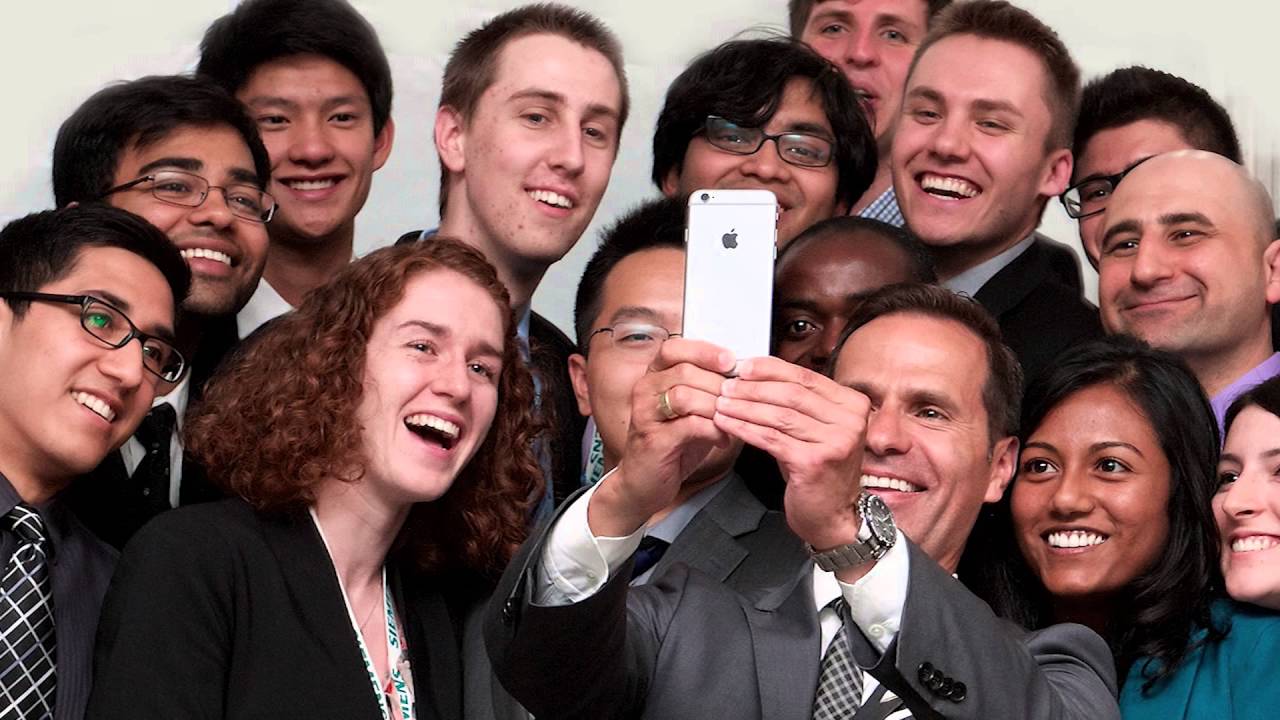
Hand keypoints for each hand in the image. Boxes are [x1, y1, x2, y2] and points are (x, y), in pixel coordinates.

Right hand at [588, 338, 735, 536]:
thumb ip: (708, 389)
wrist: (644, 483)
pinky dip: (713, 430)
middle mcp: (645, 390)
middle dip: (719, 384)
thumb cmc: (673, 444)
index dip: (704, 351)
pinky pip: (689, 425)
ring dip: (716, 407)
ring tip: (732, 419)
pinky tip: (722, 438)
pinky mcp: (653, 440)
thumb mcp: (692, 410)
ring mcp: (645, 415)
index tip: (730, 360)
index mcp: (654, 376)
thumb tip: (743, 374)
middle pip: (685, 371)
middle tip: (740, 399)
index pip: (675, 348)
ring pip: (685, 395)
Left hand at [712, 356, 868, 550]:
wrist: (834, 517)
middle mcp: (850, 421)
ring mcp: (836, 442)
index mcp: (853, 405)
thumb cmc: (819, 470)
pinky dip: (745, 428)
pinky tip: (727, 423)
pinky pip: (771, 438)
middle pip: (791, 394)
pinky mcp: (815, 462)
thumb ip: (799, 403)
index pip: (806, 377)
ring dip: (745, 407)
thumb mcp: (816, 429)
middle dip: (753, 388)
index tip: (743, 366)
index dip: (771, 369)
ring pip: (779, 415)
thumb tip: (756, 374)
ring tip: (721, 403)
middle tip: (726, 386)